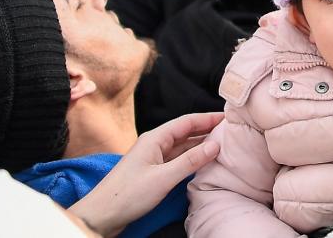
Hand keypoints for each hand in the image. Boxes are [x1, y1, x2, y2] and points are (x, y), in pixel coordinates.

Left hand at [69, 112, 224, 237]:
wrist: (101, 216)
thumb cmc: (127, 195)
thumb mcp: (163, 178)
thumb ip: (190, 161)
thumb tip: (216, 145)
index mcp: (155, 138)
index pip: (187, 121)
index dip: (208, 118)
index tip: (229, 116)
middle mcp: (155, 144)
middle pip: (186, 132)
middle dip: (207, 129)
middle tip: (230, 130)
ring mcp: (153, 158)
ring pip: (182, 146)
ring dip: (201, 145)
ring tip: (223, 144)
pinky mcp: (153, 172)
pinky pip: (177, 160)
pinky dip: (192, 158)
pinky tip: (204, 161)